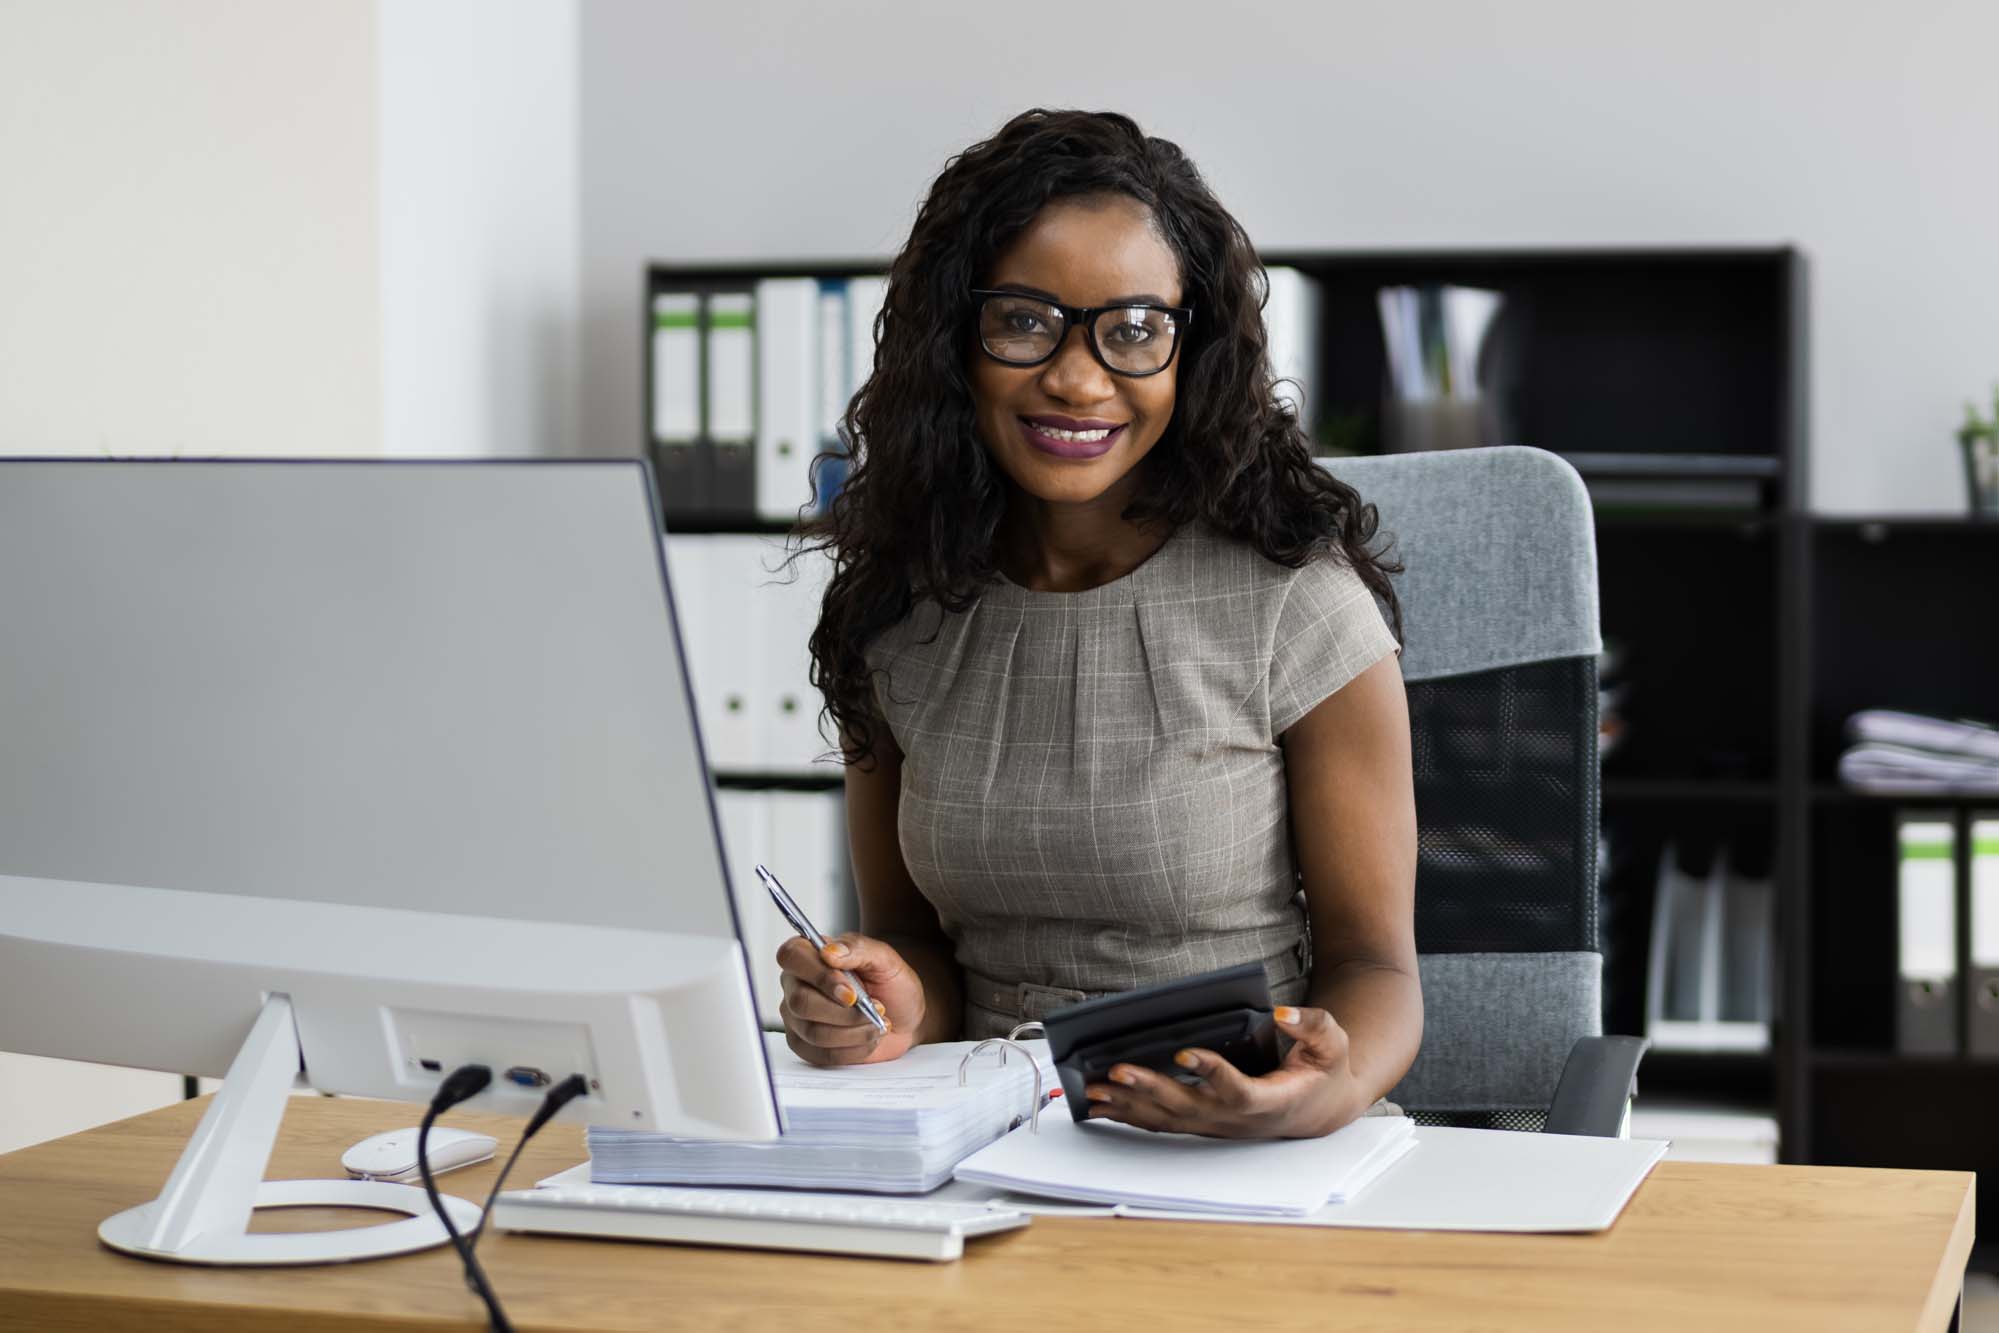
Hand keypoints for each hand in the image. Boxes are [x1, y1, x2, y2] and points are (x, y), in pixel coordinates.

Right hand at [776, 932, 924, 1066]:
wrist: (905, 1016)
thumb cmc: (890, 984)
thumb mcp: (884, 958)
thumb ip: (857, 948)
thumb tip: (829, 952)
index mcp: (809, 954)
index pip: (792, 957)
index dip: (820, 976)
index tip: (851, 992)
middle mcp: (796, 984)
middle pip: (801, 1002)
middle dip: (845, 1012)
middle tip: (874, 1009)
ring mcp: (796, 1017)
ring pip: (814, 1032)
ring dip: (854, 1031)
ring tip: (876, 1023)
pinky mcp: (805, 1046)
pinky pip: (821, 1054)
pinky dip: (853, 1049)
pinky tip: (867, 1037)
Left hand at [1083, 1006, 1364, 1137]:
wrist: (1319, 1108)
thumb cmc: (1322, 1072)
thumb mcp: (1331, 1043)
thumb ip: (1312, 1025)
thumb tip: (1283, 1012)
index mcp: (1269, 1100)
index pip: (1238, 1091)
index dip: (1211, 1073)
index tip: (1186, 1052)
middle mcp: (1237, 1118)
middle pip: (1187, 1108)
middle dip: (1149, 1089)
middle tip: (1115, 1070)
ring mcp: (1216, 1125)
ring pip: (1167, 1120)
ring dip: (1128, 1105)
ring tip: (1093, 1090)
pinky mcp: (1202, 1123)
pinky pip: (1161, 1122)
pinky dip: (1129, 1113)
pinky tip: (1101, 1104)